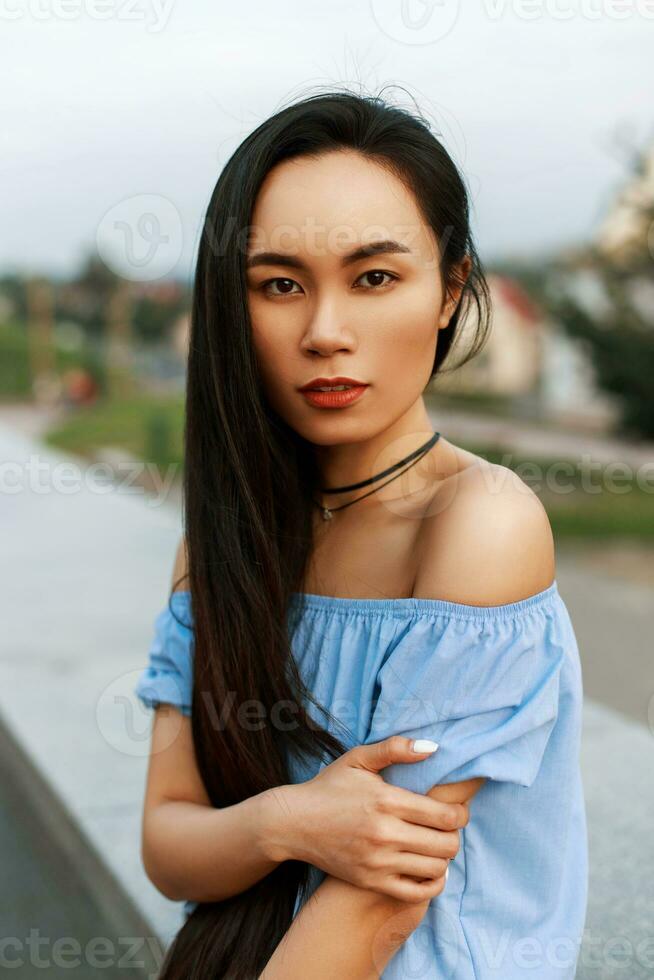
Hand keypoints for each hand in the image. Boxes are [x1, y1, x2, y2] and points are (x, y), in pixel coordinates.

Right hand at [262, 735, 468, 903]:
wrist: (293, 823)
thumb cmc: (329, 787)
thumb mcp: (358, 759)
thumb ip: (395, 748)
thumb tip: (432, 747)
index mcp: (386, 800)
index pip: (445, 815)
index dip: (460, 814)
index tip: (458, 811)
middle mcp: (384, 833)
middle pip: (445, 844)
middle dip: (454, 835)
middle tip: (447, 828)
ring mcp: (377, 861)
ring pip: (434, 868)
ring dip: (443, 857)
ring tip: (436, 845)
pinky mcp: (370, 882)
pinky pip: (415, 893)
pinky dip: (431, 884)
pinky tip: (429, 870)